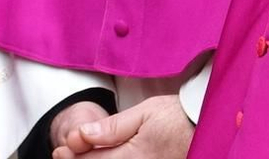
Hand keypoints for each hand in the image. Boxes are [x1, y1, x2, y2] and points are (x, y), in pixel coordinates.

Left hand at [54, 95, 193, 158]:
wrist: (206, 125)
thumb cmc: (176, 116)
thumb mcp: (144, 113)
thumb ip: (112, 127)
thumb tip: (83, 134)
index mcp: (136, 156)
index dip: (74, 156)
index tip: (61, 147)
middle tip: (61, 153)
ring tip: (78, 155)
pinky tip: (101, 157)